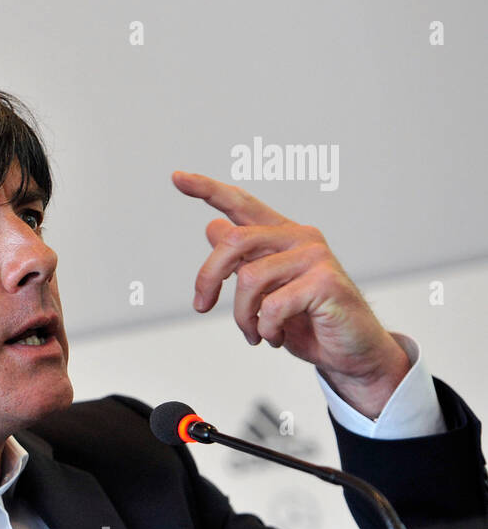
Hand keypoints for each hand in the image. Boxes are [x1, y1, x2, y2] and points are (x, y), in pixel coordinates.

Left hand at [172, 171, 410, 419]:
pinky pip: (272, 305)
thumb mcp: (266, 291)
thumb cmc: (308, 320)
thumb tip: (213, 226)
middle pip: (232, 241)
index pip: (240, 203)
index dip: (207, 189)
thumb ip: (244, 259)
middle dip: (207, 278)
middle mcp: (300, 237)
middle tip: (201, 307)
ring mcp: (315, 256)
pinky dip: (266, 329)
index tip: (176, 177)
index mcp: (281, 236)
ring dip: (241, 315)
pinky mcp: (326, 281)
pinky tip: (275, 338)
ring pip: (248, 278)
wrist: (351, 351)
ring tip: (254, 333)